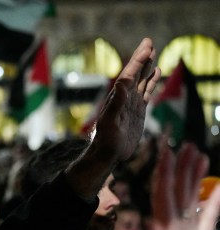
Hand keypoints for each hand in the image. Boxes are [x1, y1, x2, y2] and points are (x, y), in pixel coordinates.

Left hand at [92, 38, 160, 163]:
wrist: (108, 154)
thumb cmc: (106, 140)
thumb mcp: (110, 121)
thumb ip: (115, 103)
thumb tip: (122, 83)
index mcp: (118, 97)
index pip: (129, 74)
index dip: (138, 61)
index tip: (146, 47)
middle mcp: (125, 97)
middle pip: (135, 73)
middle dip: (142, 58)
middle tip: (148, 41)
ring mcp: (132, 103)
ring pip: (142, 80)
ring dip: (147, 67)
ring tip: (152, 52)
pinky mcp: (138, 111)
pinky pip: (146, 92)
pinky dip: (152, 81)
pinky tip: (156, 73)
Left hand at [108, 142, 219, 229]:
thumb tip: (155, 223)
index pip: (162, 195)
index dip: (164, 172)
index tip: (165, 150)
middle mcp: (172, 227)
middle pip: (177, 190)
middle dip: (180, 167)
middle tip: (186, 144)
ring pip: (191, 198)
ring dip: (194, 177)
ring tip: (199, 154)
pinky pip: (209, 217)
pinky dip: (216, 201)